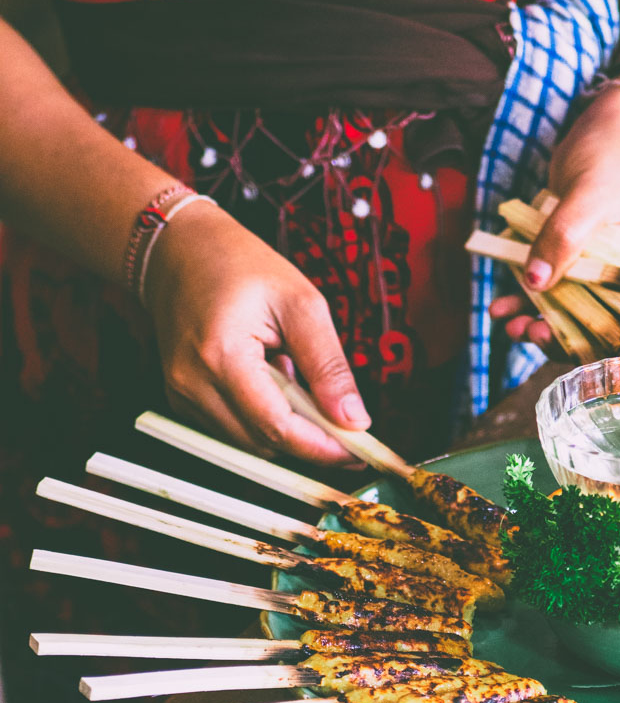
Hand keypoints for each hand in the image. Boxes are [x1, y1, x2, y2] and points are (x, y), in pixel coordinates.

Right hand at [144, 201, 369, 463]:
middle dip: (307, 439)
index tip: (358, 451)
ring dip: (282, 424)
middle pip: (263, 444)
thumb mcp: (301, 303)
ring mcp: (181, 394)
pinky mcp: (181, 399)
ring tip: (289, 372)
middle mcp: (192, 383)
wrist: (178, 250)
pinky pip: (231, 429)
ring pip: (248, 443)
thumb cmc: (238, 265)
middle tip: (340, 414)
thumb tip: (353, 418)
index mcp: (221, 355)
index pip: (276, 427)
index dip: (321, 447)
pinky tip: (265, 376)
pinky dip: (259, 416)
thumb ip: (328, 365)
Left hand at [489, 84, 619, 355]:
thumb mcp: (592, 192)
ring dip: (537, 320)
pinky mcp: (578, 260)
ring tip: (506, 321)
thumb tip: (534, 283)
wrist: (610, 120)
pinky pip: (554, 288)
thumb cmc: (619, 150)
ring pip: (572, 310)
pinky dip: (527, 299)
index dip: (599, 341)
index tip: (559, 339)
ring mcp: (605, 270)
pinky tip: (502, 305)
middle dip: (559, 334)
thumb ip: (564, 237)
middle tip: (525, 333)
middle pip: (601, 323)